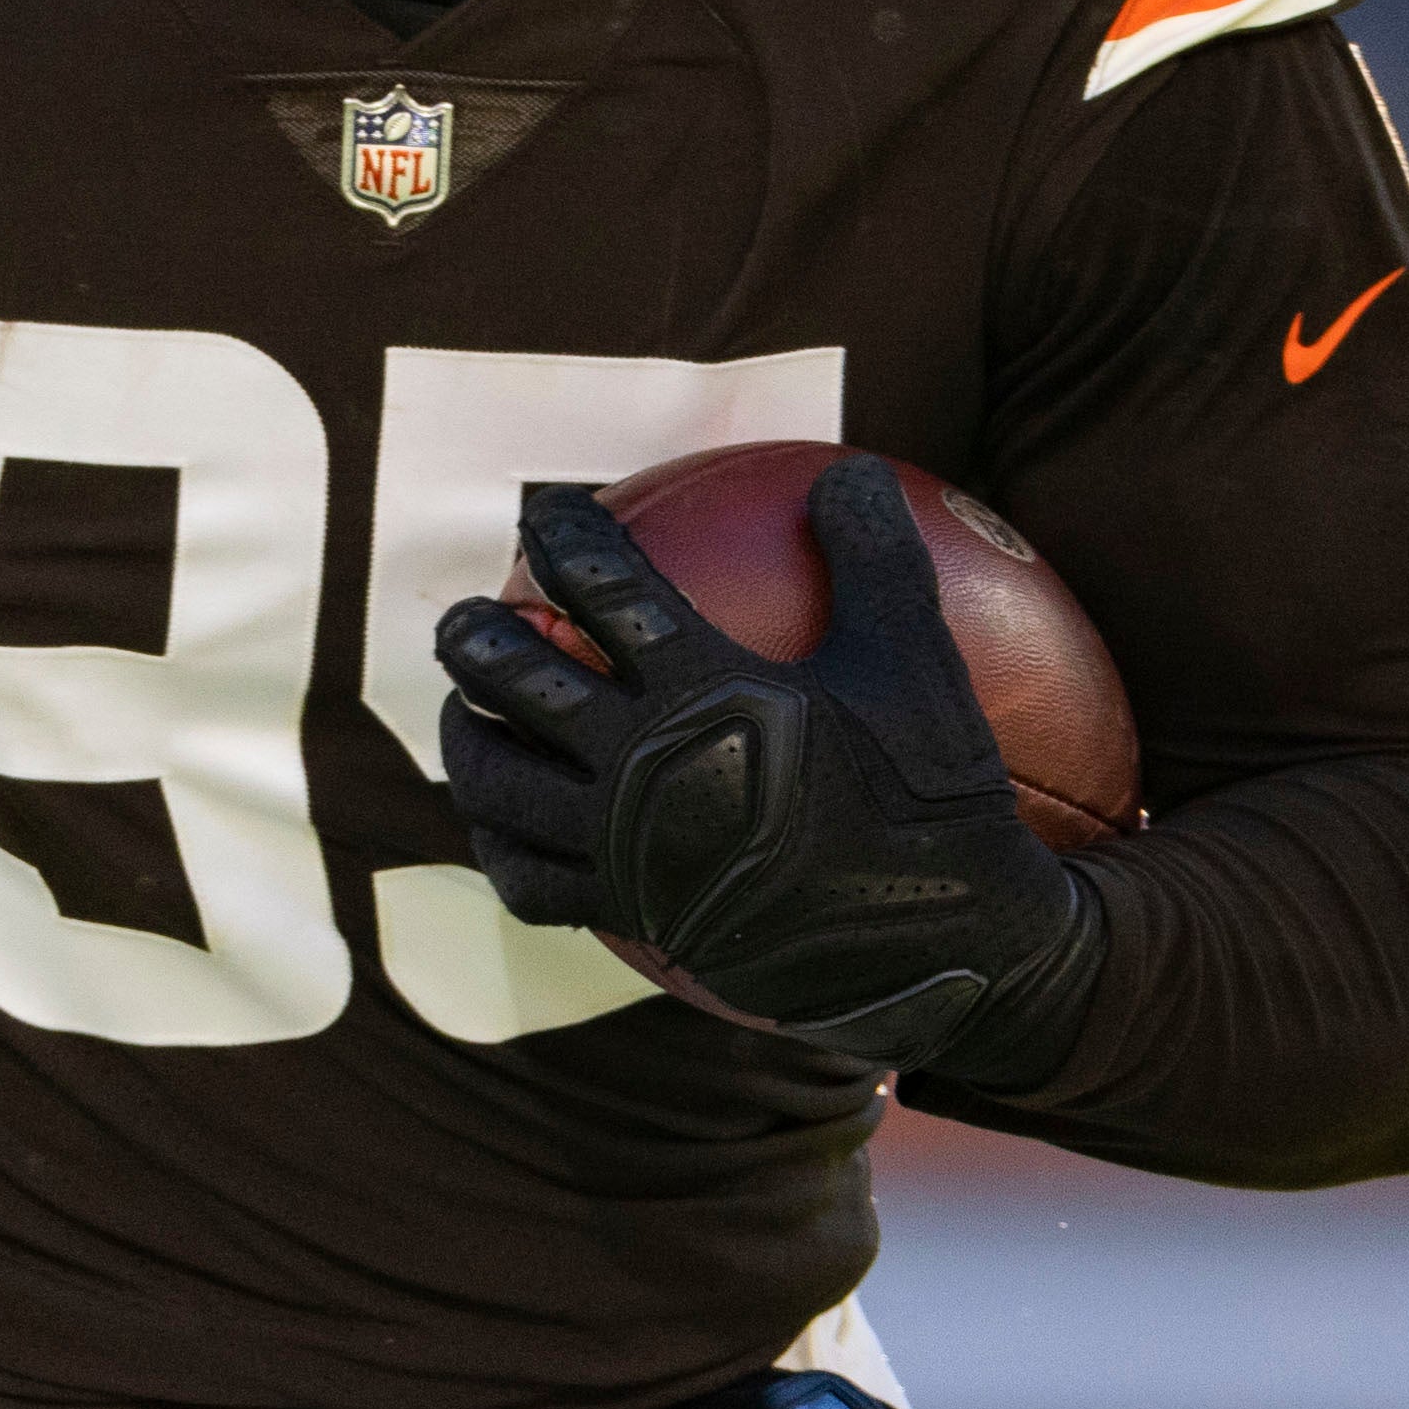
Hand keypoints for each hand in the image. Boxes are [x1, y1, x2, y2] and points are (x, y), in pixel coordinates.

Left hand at [434, 454, 1102, 1079]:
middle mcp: (643, 764)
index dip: (561, 536)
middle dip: (474, 637)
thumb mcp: (917, 657)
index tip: (544, 516)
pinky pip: (529, 884)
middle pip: (513, 682)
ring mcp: (626, 846)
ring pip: (498, 784)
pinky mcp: (631, 911)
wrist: (941, 939)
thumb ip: (874, 556)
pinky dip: (502, 849)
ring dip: (468, 739)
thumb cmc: (930, 791)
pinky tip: (505, 831)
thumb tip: (851, 468)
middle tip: (469, 619)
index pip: (601, 586)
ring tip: (468, 717)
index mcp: (703, 689)